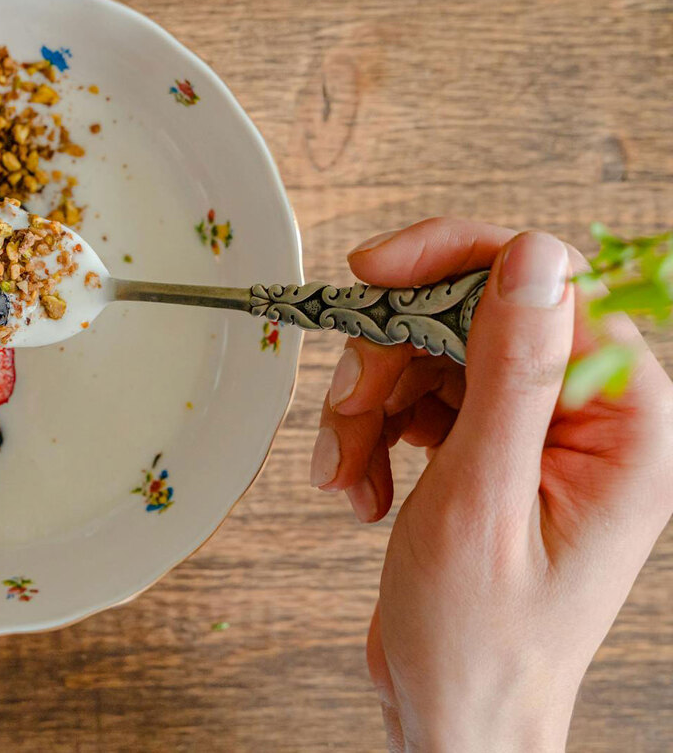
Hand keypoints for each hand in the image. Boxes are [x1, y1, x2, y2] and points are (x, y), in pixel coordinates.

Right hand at [309, 218, 672, 751]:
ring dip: (370, 403)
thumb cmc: (480, 643)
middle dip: (391, 357)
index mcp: (623, 426)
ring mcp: (539, 435)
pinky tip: (359, 485)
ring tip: (343, 469)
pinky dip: (374, 432)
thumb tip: (531, 258)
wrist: (455, 716)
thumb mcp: (481, 500)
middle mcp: (589, 419)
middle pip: (476, 317)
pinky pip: (423, 397)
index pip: (549, 287)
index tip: (373, 274)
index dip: (454, 263)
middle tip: (345, 411)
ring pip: (435, 353)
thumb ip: (511, 373)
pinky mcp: (494, 451)